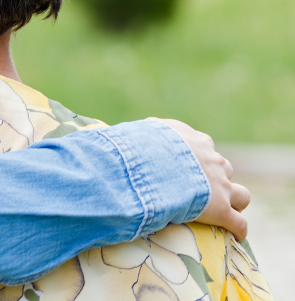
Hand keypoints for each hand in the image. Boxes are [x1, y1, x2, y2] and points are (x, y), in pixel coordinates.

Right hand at [151, 118, 249, 240]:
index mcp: (193, 140)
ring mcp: (219, 185)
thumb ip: (143, 137)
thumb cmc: (139, 148)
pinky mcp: (220, 209)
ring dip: (234, 201)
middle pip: (223, 168)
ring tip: (225, 211)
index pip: (203, 146)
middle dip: (215, 178)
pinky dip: (237, 229)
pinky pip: (238, 224)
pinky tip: (235, 236)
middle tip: (200, 189)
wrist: (150, 166)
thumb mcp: (140, 133)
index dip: (196, 158)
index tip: (186, 167)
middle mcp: (211, 160)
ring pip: (240, 195)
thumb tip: (128, 139)